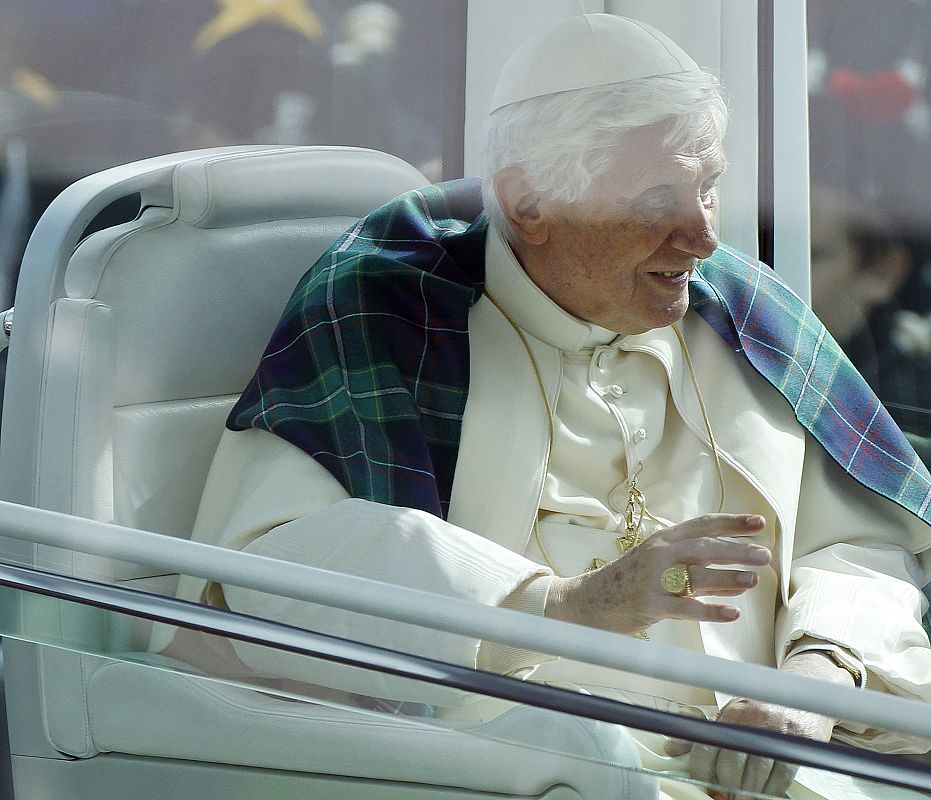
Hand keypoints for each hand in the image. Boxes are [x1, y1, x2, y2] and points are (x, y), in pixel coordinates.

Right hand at [545, 513, 769, 634]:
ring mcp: (653, 579)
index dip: (732, 522)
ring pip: (697, 576)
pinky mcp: (650, 604)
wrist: (588, 600)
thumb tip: (738, 571)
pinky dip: (711, 610)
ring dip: (728, 578)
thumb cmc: (628, 581)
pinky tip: (732, 613)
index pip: (702, 525)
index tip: (759, 523)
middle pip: (703, 548)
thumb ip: (694, 565)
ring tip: (753, 581)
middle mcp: (659, 554)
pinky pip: (686, 607)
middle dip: (736, 550)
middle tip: (764, 555)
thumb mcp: (656, 563)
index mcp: (662, 539)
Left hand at [687, 698, 832, 798]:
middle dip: (727, 786)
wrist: (798, 700)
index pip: (706, 746)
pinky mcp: (796, 745)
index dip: (702, 771)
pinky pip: (780, 776)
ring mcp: (774, 732)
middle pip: (731, 763)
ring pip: (755, 773)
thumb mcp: (728, 717)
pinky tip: (765, 791)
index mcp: (729, 715)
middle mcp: (750, 721)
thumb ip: (701, 733)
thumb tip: (670, 748)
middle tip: (727, 796)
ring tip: (744, 797)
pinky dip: (771, 789)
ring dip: (749, 792)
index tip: (706, 784)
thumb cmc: (758, 713)